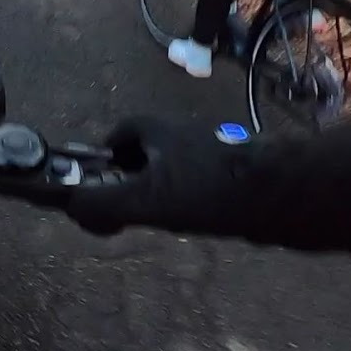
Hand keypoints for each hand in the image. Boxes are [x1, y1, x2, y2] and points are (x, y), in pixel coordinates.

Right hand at [64, 116, 350, 253]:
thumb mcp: (146, 200)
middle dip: (132, 177)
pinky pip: (196, 182)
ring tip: (162, 218)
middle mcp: (181, 134)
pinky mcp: (231, 171)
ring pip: (172, 168)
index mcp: (156, 130)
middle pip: (145, 151)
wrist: (278, 194)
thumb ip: (102, 204)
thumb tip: (71, 209)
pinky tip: (194, 221)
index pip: (118, 135)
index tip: (98, 184)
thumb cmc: (207, 189)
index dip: (103, 158)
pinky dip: (187, 198)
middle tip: (127, 206)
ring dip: (161, 189)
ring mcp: (208, 151)